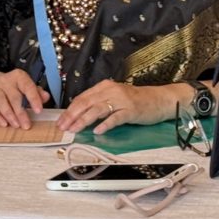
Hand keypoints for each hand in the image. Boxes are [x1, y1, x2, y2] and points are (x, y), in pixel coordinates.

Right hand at [0, 69, 50, 129]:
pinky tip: (4, 124)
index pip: (27, 86)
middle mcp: (6, 81)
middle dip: (21, 112)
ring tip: (16, 125)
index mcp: (19, 76)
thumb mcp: (29, 87)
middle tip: (26, 125)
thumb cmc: (18, 88)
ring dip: (9, 115)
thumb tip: (46, 97)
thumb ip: (38, 93)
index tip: (38, 111)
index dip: (34, 99)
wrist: (0, 85)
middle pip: (14, 97)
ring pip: (1, 102)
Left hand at [56, 80, 184, 135]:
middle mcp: (110, 90)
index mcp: (103, 86)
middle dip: (72, 116)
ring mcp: (121, 100)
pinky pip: (115, 118)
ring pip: (97, 110)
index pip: (82, 98)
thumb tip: (78, 115)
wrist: (158, 99)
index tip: (60, 121)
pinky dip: (105, 124)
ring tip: (74, 130)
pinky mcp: (131, 110)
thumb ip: (98, 103)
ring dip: (83, 120)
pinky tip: (97, 131)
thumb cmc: (134, 101)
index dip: (69, 110)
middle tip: (63, 127)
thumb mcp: (113, 98)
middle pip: (86, 103)